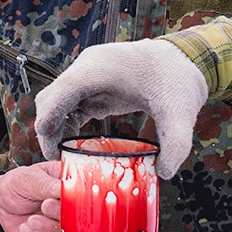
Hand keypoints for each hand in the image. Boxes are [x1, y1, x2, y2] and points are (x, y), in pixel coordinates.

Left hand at [0, 162, 75, 231]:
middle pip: (79, 215)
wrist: (0, 202)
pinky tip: (26, 228)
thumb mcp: (30, 179)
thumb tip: (68, 188)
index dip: (79, 198)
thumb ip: (50, 186)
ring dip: (49, 227)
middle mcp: (70, 203)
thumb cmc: (17, 184)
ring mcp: (63, 220)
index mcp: (69, 182)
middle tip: (45, 206)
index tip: (66, 199)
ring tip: (32, 220)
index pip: (86, 192)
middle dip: (61, 213)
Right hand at [33, 39, 207, 178]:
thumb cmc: (178, 78)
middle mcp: (88, 67)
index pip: (63, 90)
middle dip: (48, 128)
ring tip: (61, 156)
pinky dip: (65, 123)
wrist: (182, 58)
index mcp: (102, 67)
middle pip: (52, 96)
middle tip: (57, 159)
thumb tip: (163, 173)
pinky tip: (72, 144)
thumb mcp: (180, 113)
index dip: (50, 115)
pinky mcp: (92, 84)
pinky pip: (68, 103)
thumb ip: (175, 144)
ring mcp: (87, 74)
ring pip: (56, 100)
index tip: (49, 144)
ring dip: (54, 127)